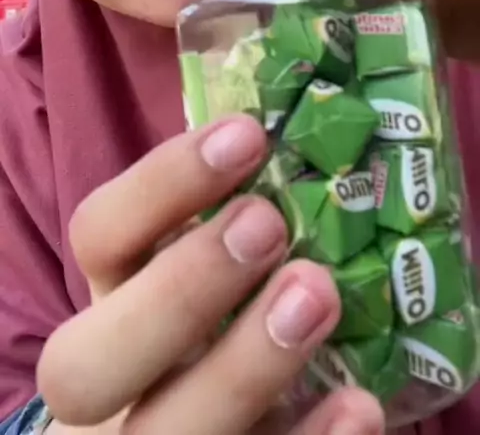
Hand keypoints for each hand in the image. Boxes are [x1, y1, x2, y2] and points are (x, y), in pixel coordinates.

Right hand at [37, 116, 382, 434]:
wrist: (195, 419)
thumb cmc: (214, 322)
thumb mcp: (204, 263)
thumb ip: (230, 219)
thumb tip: (308, 144)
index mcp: (110, 299)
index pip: (97, 236)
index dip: (160, 185)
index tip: (244, 137)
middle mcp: (112, 383)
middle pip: (86, 364)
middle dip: (177, 291)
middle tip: (266, 225)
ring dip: (241, 366)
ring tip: (318, 295)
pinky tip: (356, 403)